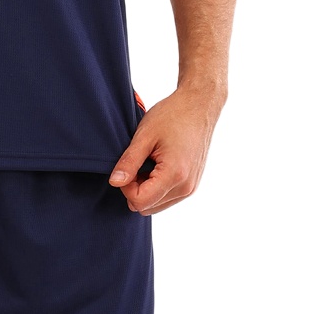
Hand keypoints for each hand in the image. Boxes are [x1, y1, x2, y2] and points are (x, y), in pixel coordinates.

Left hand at [107, 83, 224, 214]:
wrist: (199, 106)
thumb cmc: (173, 115)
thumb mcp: (145, 136)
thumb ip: (129, 162)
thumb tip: (114, 182)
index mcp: (175, 175)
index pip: (140, 201)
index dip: (126, 187)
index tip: (128, 166)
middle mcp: (186, 187)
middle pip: (147, 207)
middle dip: (135, 189)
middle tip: (136, 163)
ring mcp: (191, 188)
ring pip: (156, 205)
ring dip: (145, 189)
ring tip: (148, 163)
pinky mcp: (192, 185)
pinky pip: (166, 198)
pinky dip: (156, 188)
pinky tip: (156, 166)